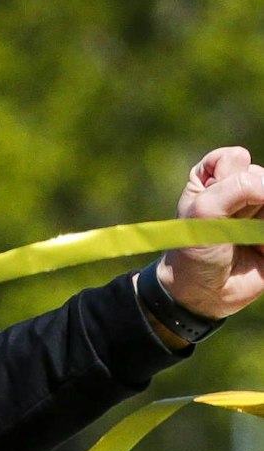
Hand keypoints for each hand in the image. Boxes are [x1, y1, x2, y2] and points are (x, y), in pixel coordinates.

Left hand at [156, 146, 263, 318]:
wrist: (205, 293)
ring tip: (249, 240)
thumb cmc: (194, 250)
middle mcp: (240, 189)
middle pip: (262, 177)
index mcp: (214, 178)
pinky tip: (259, 248)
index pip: (236, 157)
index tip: (214, 205)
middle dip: (252, 204)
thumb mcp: (204, 213)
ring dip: (261, 221)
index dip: (231, 177)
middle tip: (232, 229)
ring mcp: (261, 210)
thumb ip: (237, 188)